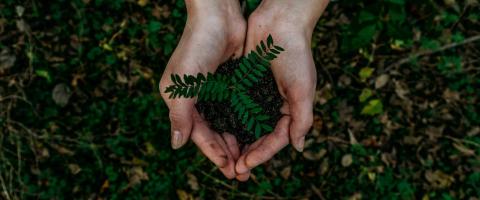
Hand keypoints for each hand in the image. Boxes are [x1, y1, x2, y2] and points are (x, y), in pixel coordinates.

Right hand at [159, 0, 245, 178]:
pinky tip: (254, 135)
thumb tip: (176, 145)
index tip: (228, 168)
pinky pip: (237, 109)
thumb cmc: (196, 47)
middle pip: (212, 132)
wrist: (218, 16)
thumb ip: (179, 116)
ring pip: (226, 123)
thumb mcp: (183, 85)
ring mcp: (214, 91)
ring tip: (249, 159)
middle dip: (226, 152)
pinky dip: (244, 123)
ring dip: (236, 141)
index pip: (197, 133)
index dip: (212, 152)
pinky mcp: (230, 83)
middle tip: (241, 171)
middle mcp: (196, 98)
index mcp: (180, 100)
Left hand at [235, 0, 328, 180]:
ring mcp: (257, 96)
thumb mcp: (303, 89)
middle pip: (259, 137)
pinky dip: (227, 120)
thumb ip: (302, 119)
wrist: (280, 23)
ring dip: (236, 142)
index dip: (262, 154)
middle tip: (233, 169)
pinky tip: (216, 131)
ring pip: (245, 126)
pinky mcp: (243, 85)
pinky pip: (234, 107)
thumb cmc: (296, 54)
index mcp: (290, 110)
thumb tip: (299, 148)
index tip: (246, 164)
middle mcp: (273, 106)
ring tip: (224, 157)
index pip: (276, 139)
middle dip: (248, 153)